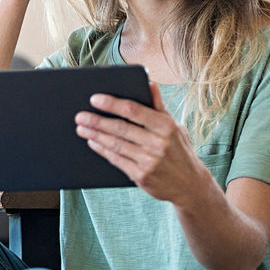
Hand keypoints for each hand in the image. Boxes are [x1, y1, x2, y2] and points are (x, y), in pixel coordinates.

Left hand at [73, 83, 211, 205]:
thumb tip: (150, 84)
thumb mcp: (175, 127)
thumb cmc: (180, 151)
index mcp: (166, 126)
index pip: (134, 110)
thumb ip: (159, 107)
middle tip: (79, 116)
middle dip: (97, 121)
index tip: (94, 99)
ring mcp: (149, 161)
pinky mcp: (142, 176)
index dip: (112, 104)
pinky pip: (116, 160)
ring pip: (115, 144)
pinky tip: (93, 143)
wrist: (190, 186)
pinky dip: (102, 150)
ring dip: (95, 135)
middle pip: (120, 128)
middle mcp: (158, 143)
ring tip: (81, 128)